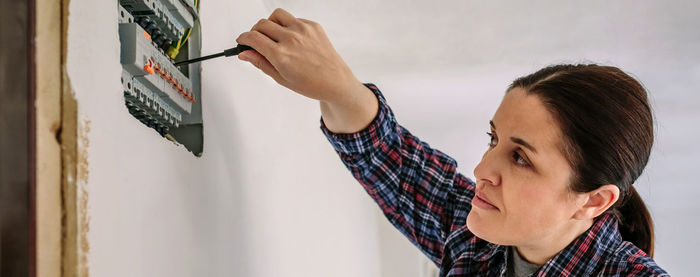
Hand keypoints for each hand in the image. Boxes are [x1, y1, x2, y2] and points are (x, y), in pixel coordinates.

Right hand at [236, 8, 362, 104]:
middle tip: (256, 41)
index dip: (243, 39)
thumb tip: (244, 53)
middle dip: (254, 32)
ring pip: (276, 15)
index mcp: (281, 55)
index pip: (253, 38)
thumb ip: (261, 63)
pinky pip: (293, 19)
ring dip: (270, 23)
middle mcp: (292, 40)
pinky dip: (288, 26)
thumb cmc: (311, 84)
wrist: (336, 82)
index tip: (242, 41)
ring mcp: (303, 30)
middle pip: (262, 24)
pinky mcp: (313, 26)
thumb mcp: (281, 78)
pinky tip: (292, 40)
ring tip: (273, 37)